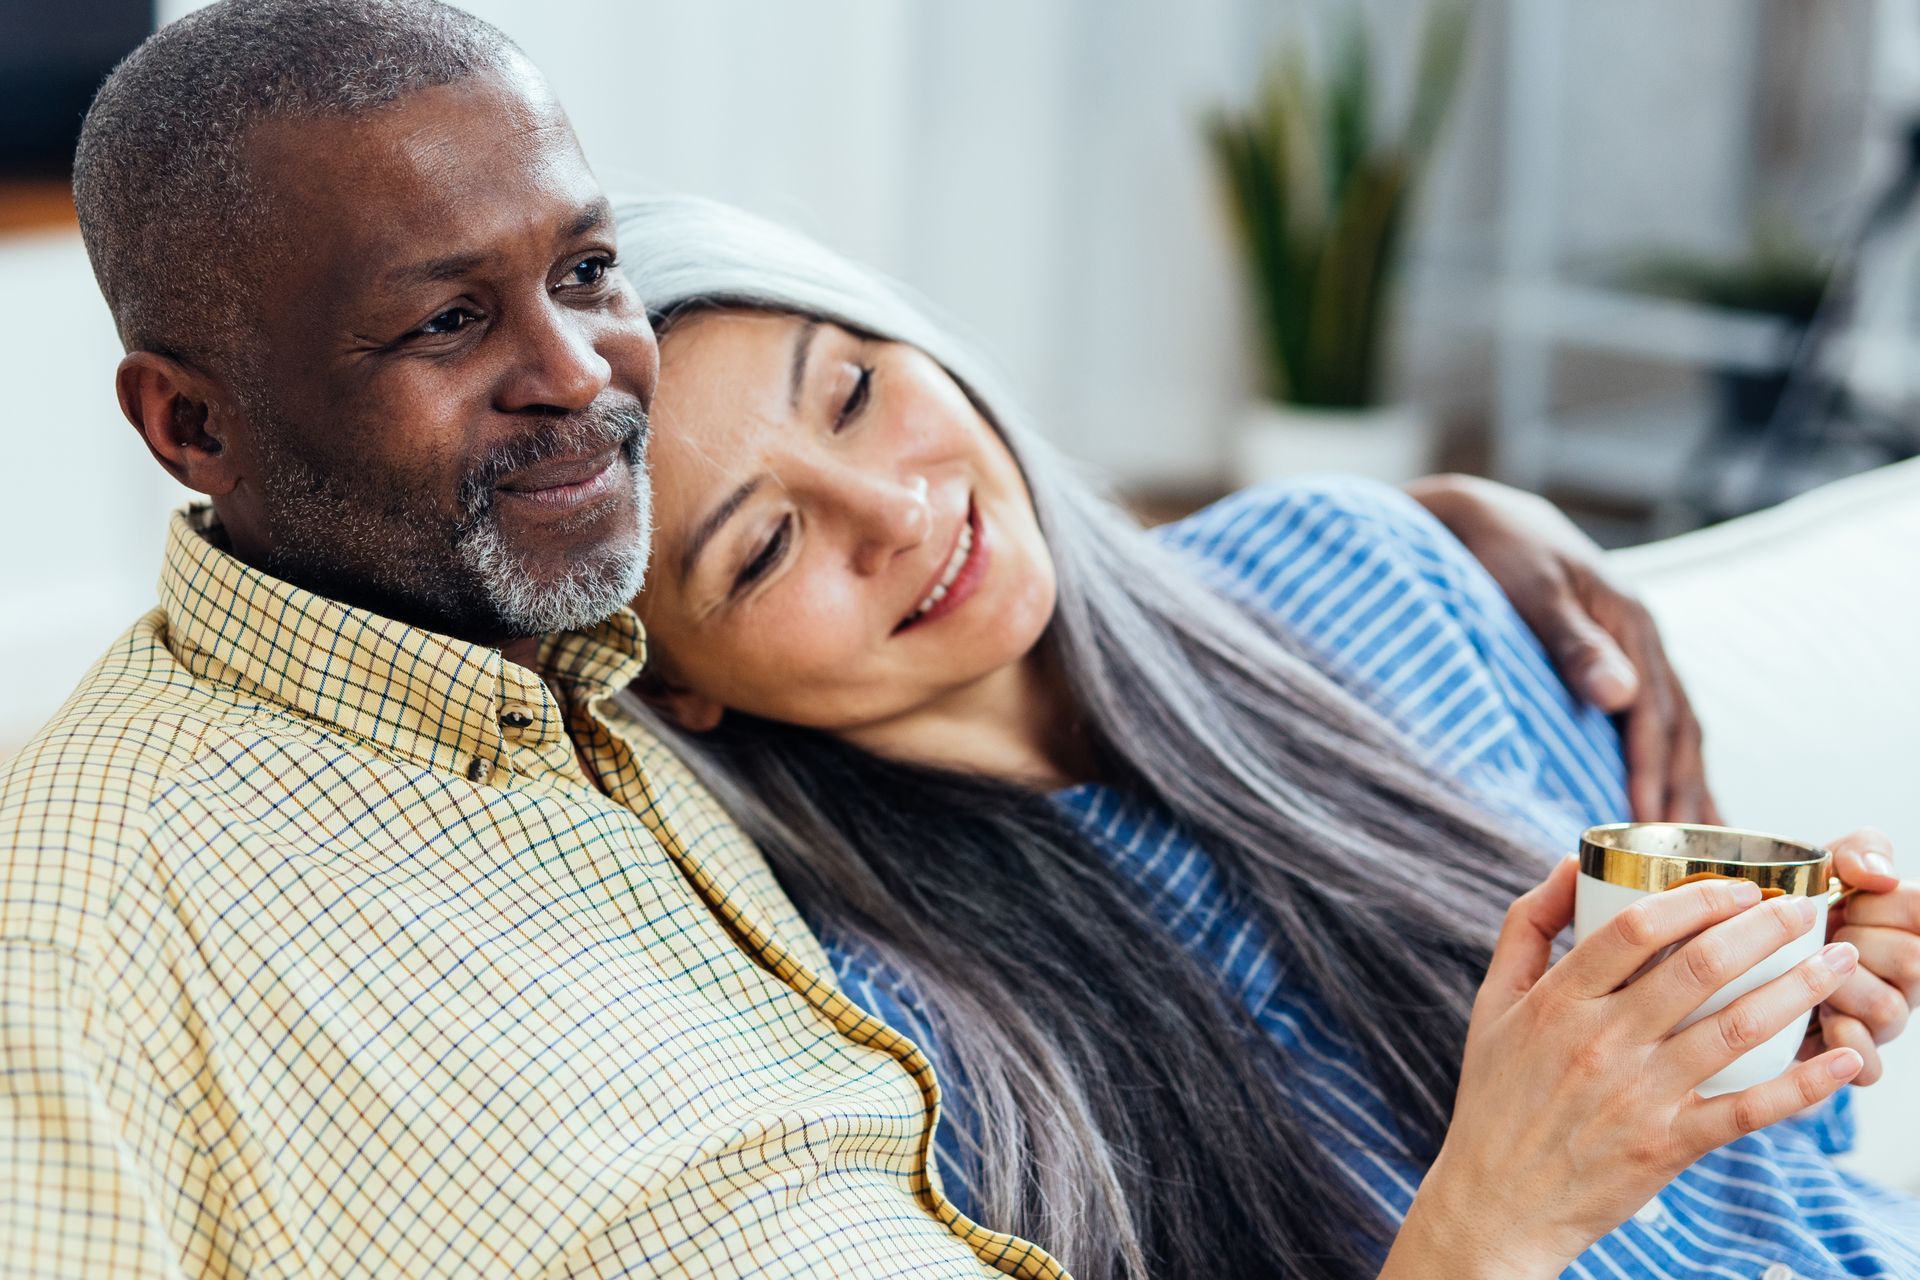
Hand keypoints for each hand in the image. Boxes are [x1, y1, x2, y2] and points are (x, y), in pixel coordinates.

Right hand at [1385, 856, 1861, 1277]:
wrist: (1498, 1200)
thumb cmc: (1497, 1096)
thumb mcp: (1493, 1002)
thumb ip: (1527, 927)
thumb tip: (1568, 862)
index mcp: (1557, 1001)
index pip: (1633, 927)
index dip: (1695, 897)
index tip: (1739, 884)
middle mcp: (1599, 1042)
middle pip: (1698, 968)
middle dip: (1765, 928)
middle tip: (1805, 908)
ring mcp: (1637, 1096)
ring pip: (1735, 1029)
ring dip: (1798, 989)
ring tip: (1839, 961)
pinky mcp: (1667, 1145)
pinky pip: (1748, 1109)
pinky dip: (1802, 1085)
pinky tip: (1841, 1059)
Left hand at [1405, 474, 1715, 823]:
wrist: (1487, 520)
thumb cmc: (1502, 554)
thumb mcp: (1533, 591)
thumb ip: (1573, 641)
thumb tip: (1619, 694)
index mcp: (1632, 624)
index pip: (1654, 713)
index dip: (1653, 771)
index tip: (1651, 823)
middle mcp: (1644, 640)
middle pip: (1678, 729)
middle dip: (1682, 793)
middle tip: (1686, 863)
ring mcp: (1637, 651)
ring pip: (1677, 730)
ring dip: (1690, 787)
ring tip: (1705, 851)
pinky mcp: (1621, 662)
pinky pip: (1659, 722)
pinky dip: (1673, 766)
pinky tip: (1682, 806)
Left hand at [1797, 829, 1918, 1084]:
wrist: (1735, 958)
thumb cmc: (1792, 906)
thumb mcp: (1825, 865)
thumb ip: (1859, 851)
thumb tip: (1876, 872)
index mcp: (1908, 928)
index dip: (1891, 903)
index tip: (1855, 894)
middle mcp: (1905, 978)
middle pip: (1914, 960)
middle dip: (1860, 939)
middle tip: (1826, 932)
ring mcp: (1880, 1021)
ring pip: (1888, 1010)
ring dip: (1842, 987)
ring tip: (1808, 972)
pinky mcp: (1849, 1059)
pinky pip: (1871, 1066)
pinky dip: (1849, 1043)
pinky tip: (1826, 1020)